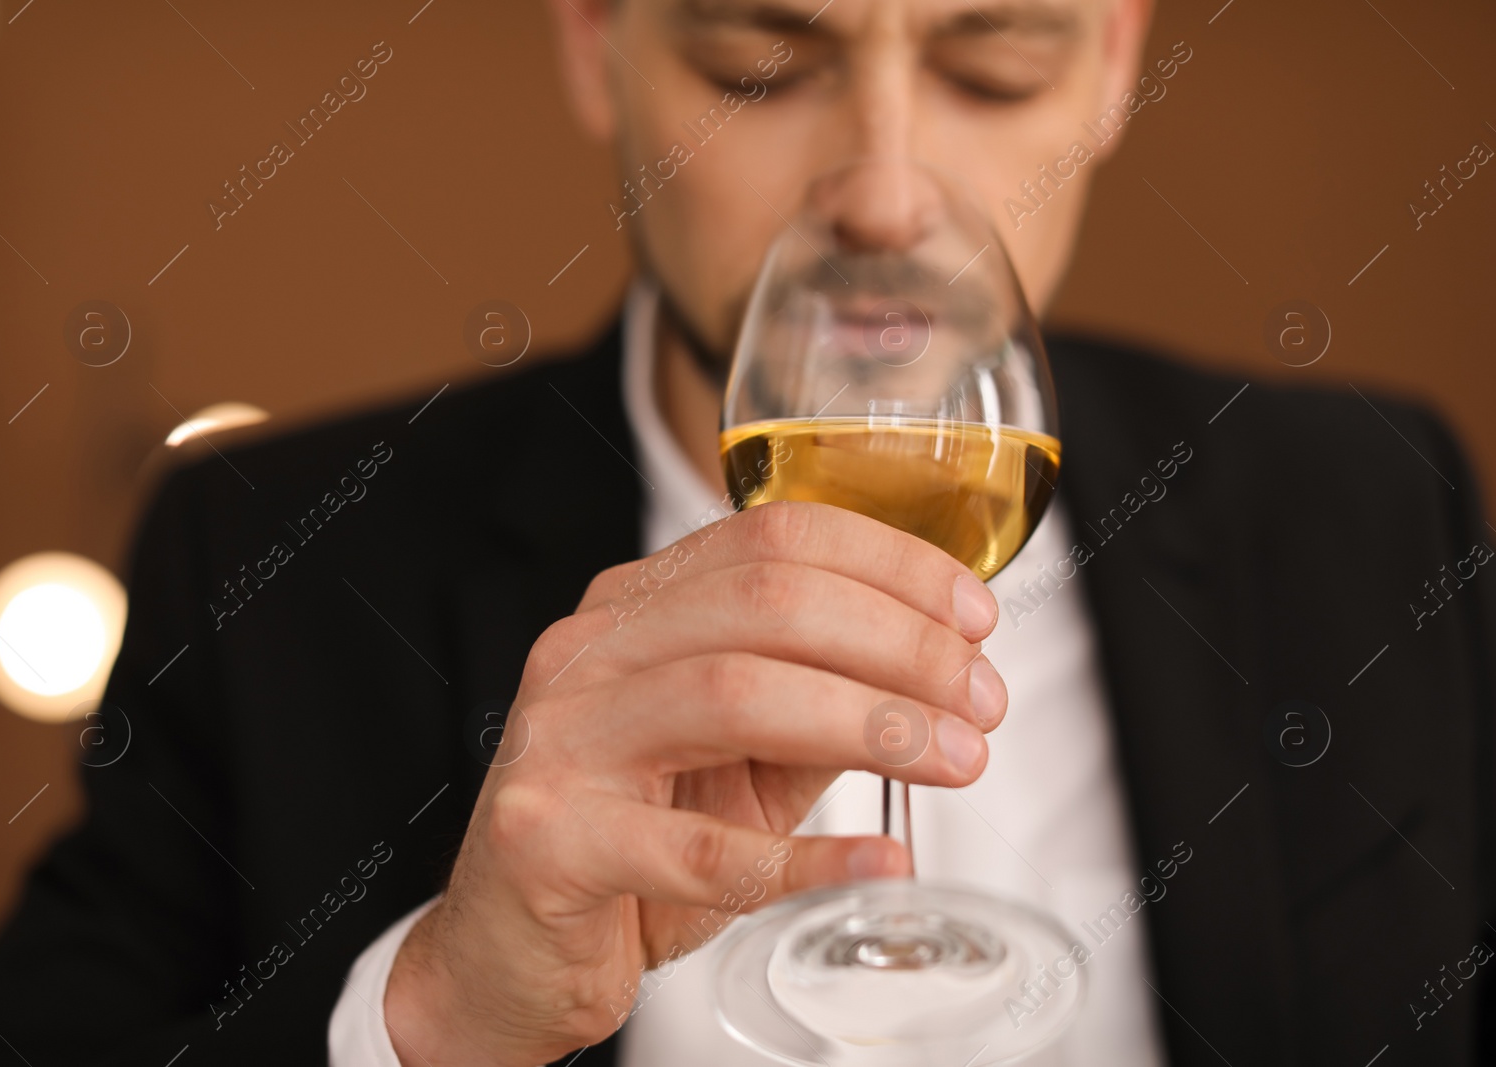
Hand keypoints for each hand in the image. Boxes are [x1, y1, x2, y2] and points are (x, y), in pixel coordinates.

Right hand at [382, 501, 1006, 1065]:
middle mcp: (589, 652)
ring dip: (870, 724)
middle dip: (900, 642)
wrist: (512, 953)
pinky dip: (809, 855)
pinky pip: (700, 847)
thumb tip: (943, 667)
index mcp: (634, 607)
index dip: (891, 563)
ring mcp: (561, 741)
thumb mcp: (739, 757)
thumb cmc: (634, 841)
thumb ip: (818, 703)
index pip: (771, 535)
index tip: (975, 617)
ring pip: (733, 693)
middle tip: (983, 701)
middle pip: (764, 600)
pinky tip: (884, 859)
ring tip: (957, 760)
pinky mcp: (549, 839)